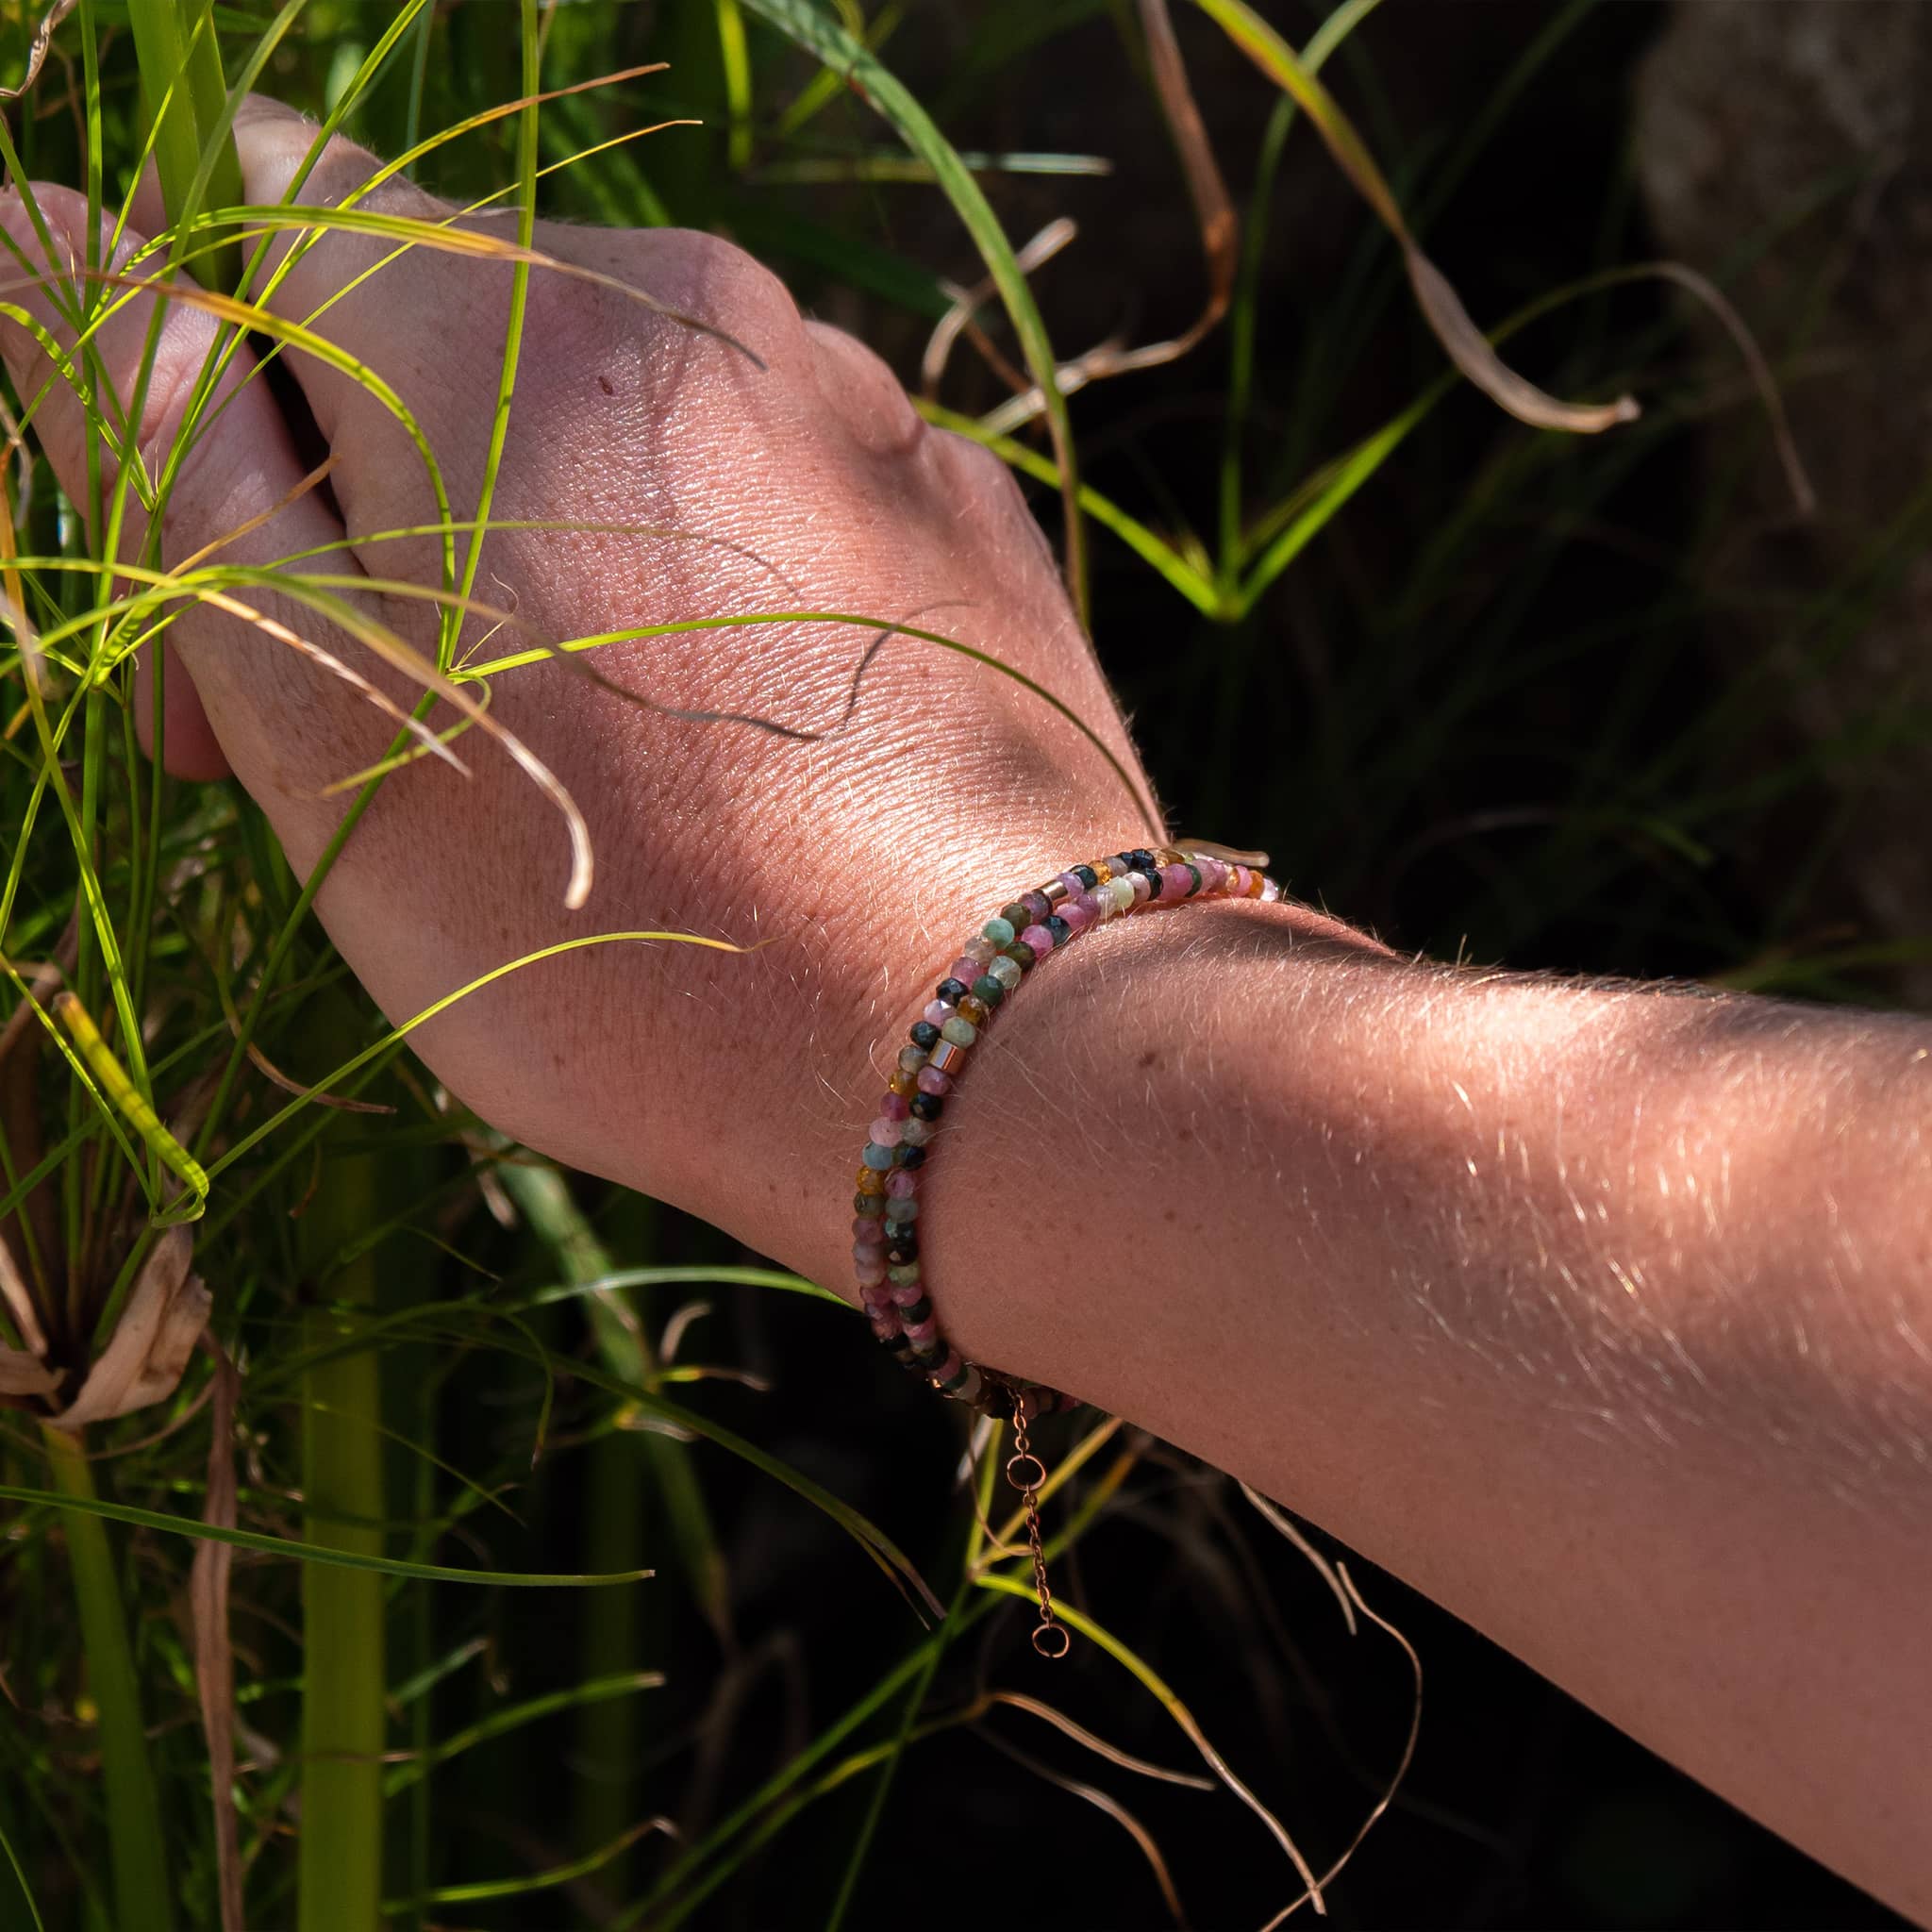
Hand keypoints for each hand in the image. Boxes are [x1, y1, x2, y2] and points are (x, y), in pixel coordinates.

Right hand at [0, 96, 1159, 1285]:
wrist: (970, 1045)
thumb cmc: (603, 914)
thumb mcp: (312, 695)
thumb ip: (154, 435)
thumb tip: (24, 210)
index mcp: (506, 312)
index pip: (262, 204)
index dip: (199, 386)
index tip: (226, 591)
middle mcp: (706, 302)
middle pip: (453, 325)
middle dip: (371, 491)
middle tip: (373, 738)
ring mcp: (858, 401)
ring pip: (620, 422)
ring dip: (541, 549)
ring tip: (579, 771)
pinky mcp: (960, 508)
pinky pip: (774, 496)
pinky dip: (708, 587)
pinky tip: (736, 755)